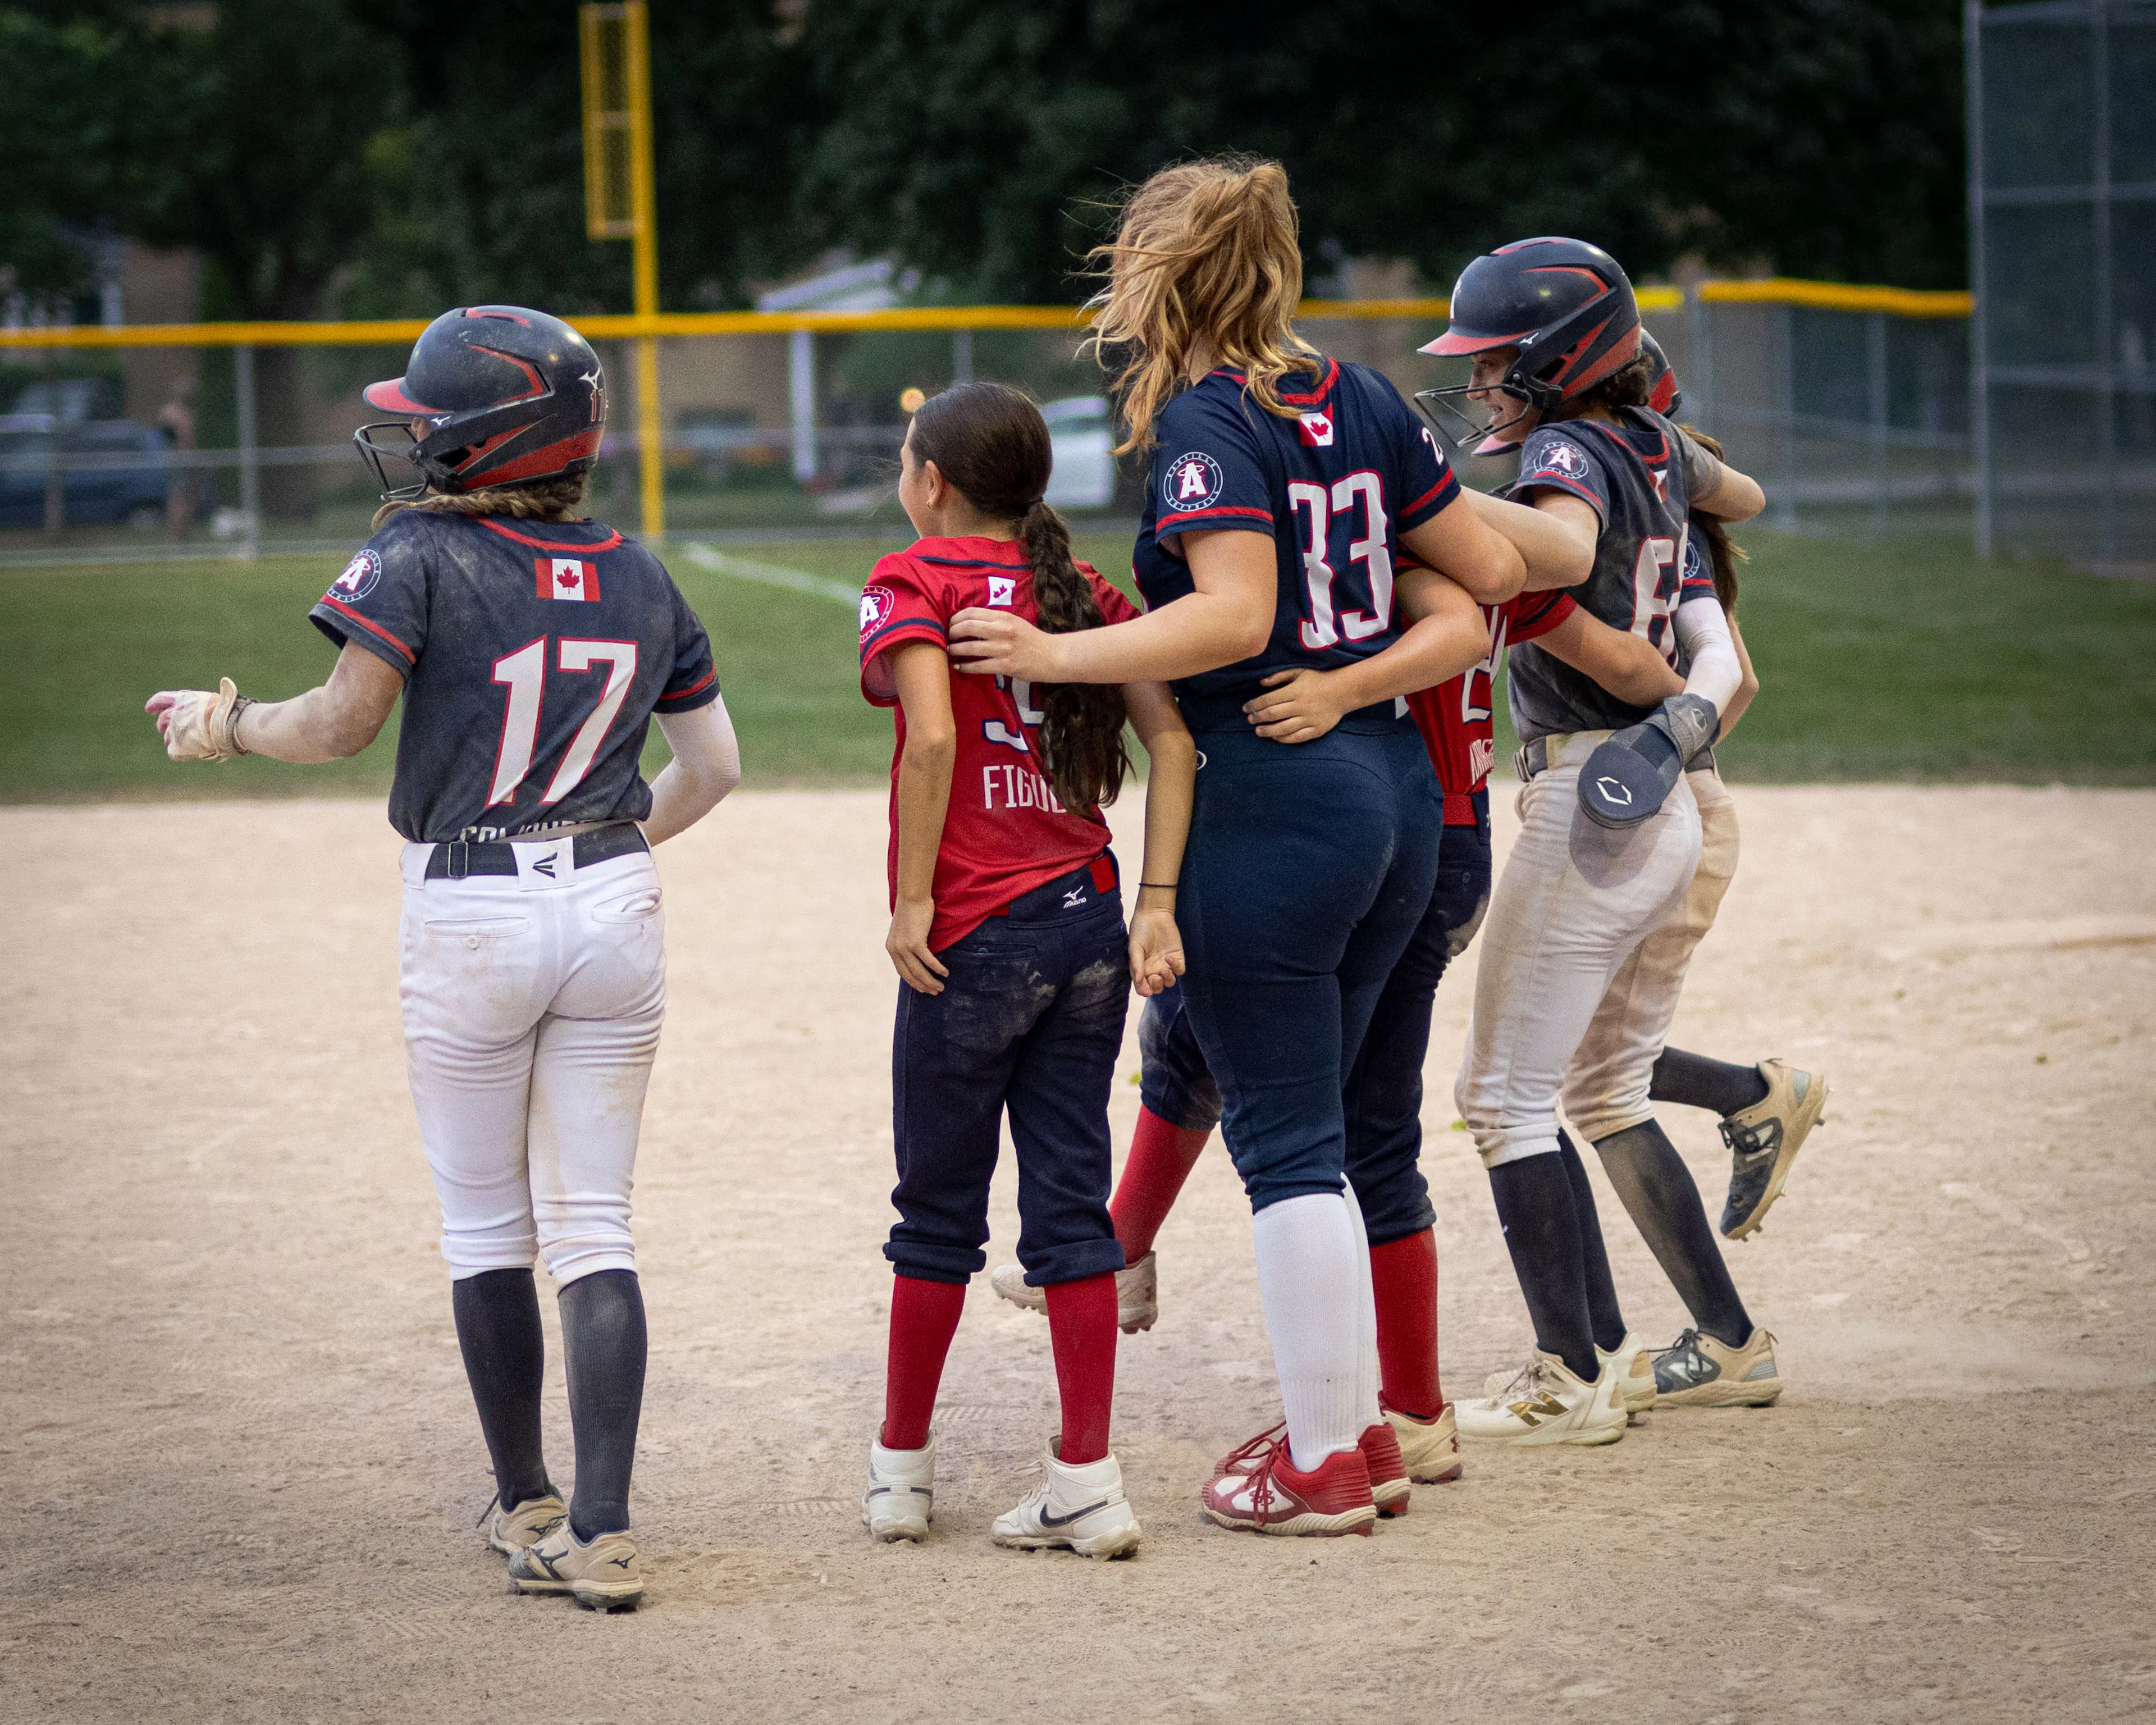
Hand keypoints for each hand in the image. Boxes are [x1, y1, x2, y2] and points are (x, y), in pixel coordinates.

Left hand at [145, 677, 246, 760]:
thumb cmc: (228, 710)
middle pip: (163, 720)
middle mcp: (173, 713)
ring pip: (168, 737)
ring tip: (187, 743)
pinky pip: (174, 752)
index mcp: (182, 699)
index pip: (160, 700)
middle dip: (163, 725)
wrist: (227, 724)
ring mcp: (174, 730)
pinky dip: (181, 753)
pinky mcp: (178, 746)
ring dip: (175, 739)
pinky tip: (190, 753)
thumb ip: (211, 696)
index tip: (149, 709)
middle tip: (166, 730)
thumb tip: (226, 683)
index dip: (154, 704)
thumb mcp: (219, 695)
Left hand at [886, 898, 949, 994]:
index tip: (924, 988)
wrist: (912, 896)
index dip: (914, 982)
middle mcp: (895, 950)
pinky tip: (945, 973)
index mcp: (891, 948)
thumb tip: (919, 954)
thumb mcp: (905, 930)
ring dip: (931, 981)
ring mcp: (904, 947)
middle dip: (923, 986)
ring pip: (919, 971)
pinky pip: (928, 961)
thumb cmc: (912, 910)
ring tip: (941, 987)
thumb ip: (908, 943)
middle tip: (935, 991)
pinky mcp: (915, 942)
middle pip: (910, 975)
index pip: (902, 972)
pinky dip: (937, 968)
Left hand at [947, 609, 1066, 680]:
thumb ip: (995, 621)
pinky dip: (965, 666)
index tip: (951, 623)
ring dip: (955, 649)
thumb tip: (971, 622)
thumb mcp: (1015, 622)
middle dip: (952, 632)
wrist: (1053, 656)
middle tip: (947, 637)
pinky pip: (979, 666)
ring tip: (949, 651)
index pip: (972, 612)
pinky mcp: (1005, 665)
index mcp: (1004, 617)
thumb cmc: (1033, 639)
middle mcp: (1002, 630)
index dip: (957, 617)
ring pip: (970, 647)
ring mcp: (1003, 649)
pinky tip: (958, 666)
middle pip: (967, 627)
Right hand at [1127, 905, 1185, 997]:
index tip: (1147, 991)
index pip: (1143, 987)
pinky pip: (1180, 970)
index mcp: (1141, 970)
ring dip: (1167, 979)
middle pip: (1158, 988)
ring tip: (1163, 969)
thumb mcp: (1134, 948)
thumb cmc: (1140, 931)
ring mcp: (1166, 964)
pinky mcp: (1177, 958)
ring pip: (1169, 982)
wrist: (1153, 914)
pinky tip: (1170, 958)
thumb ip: (1136, 965)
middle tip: (1155, 977)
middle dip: (1156, 986)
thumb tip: (1138, 981)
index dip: (1145, 991)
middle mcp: (1154, 969)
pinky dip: (1176, 968)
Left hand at [1243, 668, 1348, 744]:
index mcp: (1295, 691)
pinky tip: (1276, 737)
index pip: (1269, 700)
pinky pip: (1297, 737)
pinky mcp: (1317, 729)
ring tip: (1258, 731)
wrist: (1344, 690)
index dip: (1254, 705)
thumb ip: (1280, 676)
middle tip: (1250, 719)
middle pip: (1273, 714)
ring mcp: (1309, 719)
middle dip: (1258, 717)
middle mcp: (1301, 706)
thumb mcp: (1300, 671)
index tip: (1246, 708)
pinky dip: (1284, 739)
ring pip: (1283, 728)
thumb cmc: (1320, 679)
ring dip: (1267, 731)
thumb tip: (1261, 683)